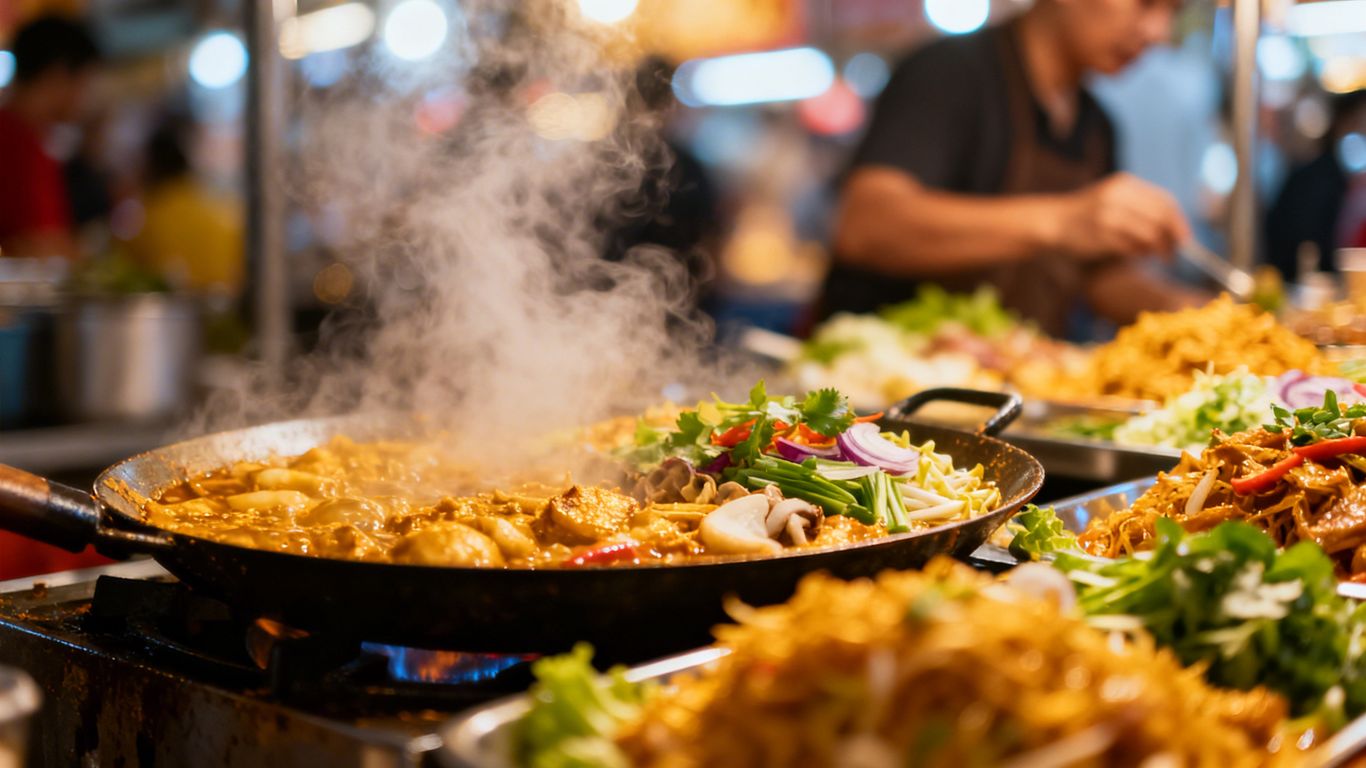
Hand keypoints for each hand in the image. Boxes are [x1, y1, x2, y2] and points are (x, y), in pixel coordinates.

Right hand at [1050, 173, 1189, 261]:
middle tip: (1175, 253)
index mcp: (1124, 184)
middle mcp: (1117, 196)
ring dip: (1156, 249)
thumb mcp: (1114, 197)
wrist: (1053, 220)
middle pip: (1161, 218)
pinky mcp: (1100, 235)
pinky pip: (1130, 248)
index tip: (1185, 238)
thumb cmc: (1088, 213)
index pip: (1164, 201)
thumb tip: (1177, 229)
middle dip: (1173, 238)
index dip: (1179, 221)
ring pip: (1148, 235)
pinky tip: (1135, 255)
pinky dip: (1138, 254)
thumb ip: (1142, 206)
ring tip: (1153, 255)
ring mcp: (1107, 215)